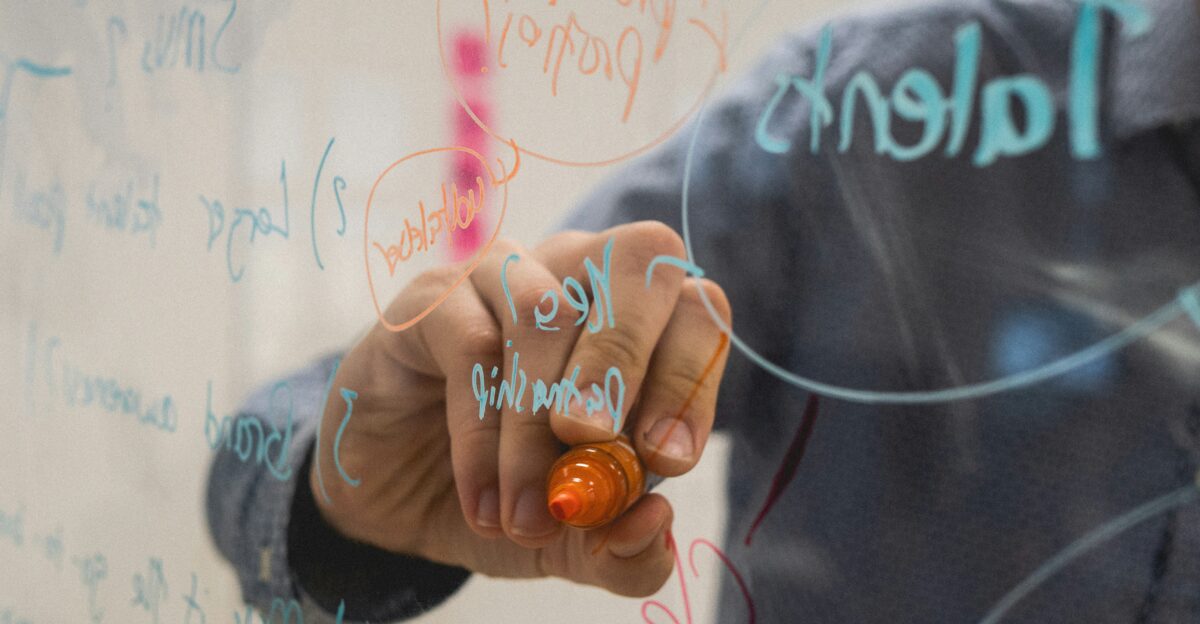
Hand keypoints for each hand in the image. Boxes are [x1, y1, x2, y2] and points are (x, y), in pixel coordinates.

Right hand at [310, 221, 731, 596]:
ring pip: (548, 313)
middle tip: (593, 446)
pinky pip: (471, 344)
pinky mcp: (435, 298)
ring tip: (528, 515)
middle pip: (638, 260)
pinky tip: (483, 501)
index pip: (698, 309)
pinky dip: (483, 434)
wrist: (398, 497)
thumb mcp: (577, 541)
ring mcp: (507, 275)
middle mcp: (581, 275)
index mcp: (641, 320)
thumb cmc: (509, 493)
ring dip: (539, 426)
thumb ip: (626, 548)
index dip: (691, 378)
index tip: (665, 463)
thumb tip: (654, 520)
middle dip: (625, 363)